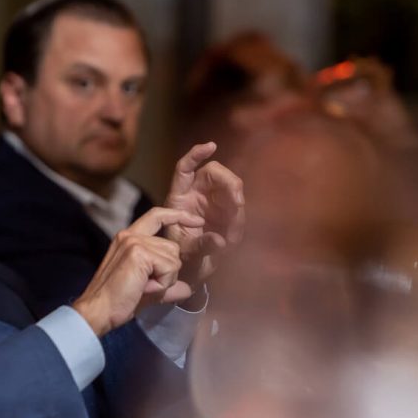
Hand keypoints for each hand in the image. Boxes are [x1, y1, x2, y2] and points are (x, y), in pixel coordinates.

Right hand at [74, 208, 204, 336]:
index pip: (157, 216)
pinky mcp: (139, 252)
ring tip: (144, 287)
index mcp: (129, 238)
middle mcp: (130, 235)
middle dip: (168, 272)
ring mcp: (134, 242)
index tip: (196, 221)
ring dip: (165, 279)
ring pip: (174, 258)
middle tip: (147, 285)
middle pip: (173, 247)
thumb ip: (169, 284)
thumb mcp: (149, 288)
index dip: (178, 215)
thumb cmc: (119, 301)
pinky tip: (144, 288)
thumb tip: (189, 288)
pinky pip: (169, 268)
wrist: (99, 311)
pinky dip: (162, 284)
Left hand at [164, 142, 244, 288]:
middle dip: (229, 183)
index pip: (185, 169)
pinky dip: (239, 221)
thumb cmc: (181, 258)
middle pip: (215, 174)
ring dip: (237, 205)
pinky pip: (237, 208)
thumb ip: (200, 246)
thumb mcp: (186, 253)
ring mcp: (213, 201)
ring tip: (234, 233)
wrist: (188, 271)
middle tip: (238, 204)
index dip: (196, 155)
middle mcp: (197, 194)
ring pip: (231, 188)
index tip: (212, 146)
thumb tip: (220, 240)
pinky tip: (233, 238)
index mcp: (178, 197)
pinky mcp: (227, 212)